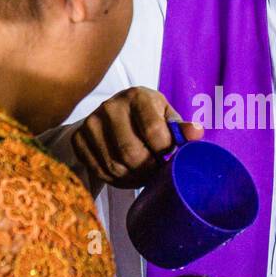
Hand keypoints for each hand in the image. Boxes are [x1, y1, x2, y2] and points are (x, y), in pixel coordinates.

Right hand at [71, 87, 202, 188]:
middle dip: (148, 170)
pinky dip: (116, 180)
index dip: (165, 152)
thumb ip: (181, 127)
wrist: (114, 114)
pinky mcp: (78, 138)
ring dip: (133, 178)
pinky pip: (99, 171)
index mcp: (138, 96)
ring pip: (115, 166)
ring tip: (143, 173)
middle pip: (132, 153)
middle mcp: (110, 106)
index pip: (155, 133)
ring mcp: (91, 122)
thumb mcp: (166, 116)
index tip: (167, 155)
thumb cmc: (148, 116)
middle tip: (156, 170)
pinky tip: (126, 173)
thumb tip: (196, 133)